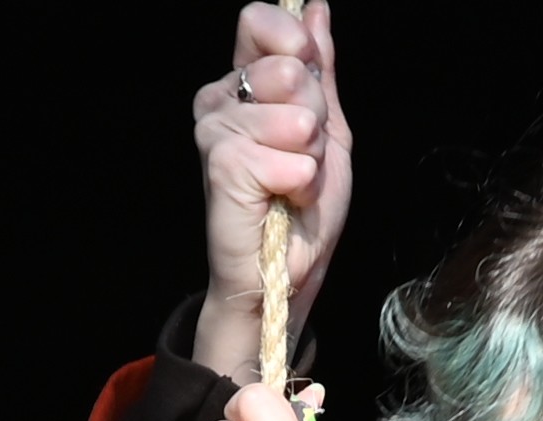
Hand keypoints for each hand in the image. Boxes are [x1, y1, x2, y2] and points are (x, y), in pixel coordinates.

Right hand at [190, 2, 350, 380]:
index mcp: (242, 83)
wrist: (289, 271)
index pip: (259, 20)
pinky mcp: (222, 164)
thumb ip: (321, 69)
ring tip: (291, 182)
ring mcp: (215, 131)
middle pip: (289, 66)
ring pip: (296, 114)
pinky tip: (283, 199)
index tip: (307, 76)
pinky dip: (301, 182)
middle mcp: (219, 100)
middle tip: (300, 154)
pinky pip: (290, 155)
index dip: (294, 43)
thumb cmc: (303, 207)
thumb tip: (316, 9)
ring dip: (310, 156)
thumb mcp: (327, 127)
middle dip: (314, 114)